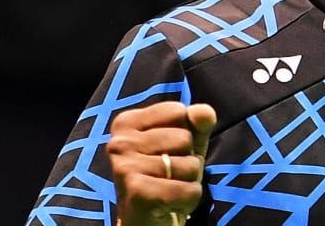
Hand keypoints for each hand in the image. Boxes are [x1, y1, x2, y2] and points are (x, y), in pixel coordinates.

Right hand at [107, 101, 217, 225]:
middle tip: (169, 175)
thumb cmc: (167, 176)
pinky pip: (188, 189)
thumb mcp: (187, 143)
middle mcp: (119, 142)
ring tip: (169, 188)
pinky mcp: (136, 192)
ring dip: (189, 181)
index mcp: (126, 122)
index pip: (178, 111)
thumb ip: (198, 124)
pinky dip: (189, 199)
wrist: (146, 221)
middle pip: (184, 138)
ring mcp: (125, 167)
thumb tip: (204, 112)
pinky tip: (170, 204)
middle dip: (188, 160)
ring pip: (189, 165)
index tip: (169, 151)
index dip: (185, 133)